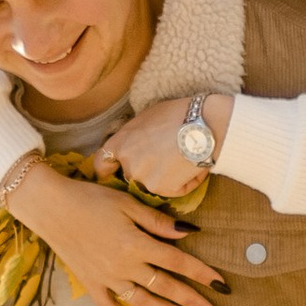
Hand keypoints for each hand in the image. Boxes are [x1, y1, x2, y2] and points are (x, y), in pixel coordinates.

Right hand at [4, 158, 223, 305]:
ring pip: (143, 302)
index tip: (222, 286)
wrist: (50, 207)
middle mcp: (124, 266)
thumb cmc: (90, 199)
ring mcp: (106, 279)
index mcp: (136, 244)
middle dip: (192, 302)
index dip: (202, 274)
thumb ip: (158, 222)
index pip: (178, 262)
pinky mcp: (90, 284)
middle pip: (165, 287)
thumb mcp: (127, 203)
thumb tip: (188, 232)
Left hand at [102, 93, 233, 201]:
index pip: (102, 164)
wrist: (203, 125)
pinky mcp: (162, 189)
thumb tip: (136, 143)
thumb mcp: (147, 117)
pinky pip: (174, 190)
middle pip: (132, 175)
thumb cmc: (178, 114)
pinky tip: (193, 165)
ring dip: (168, 177)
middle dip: (146, 171)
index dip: (109, 170)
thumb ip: (135, 135)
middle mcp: (128, 163)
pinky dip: (184, 182)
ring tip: (184, 157)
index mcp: (120, 143)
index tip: (114, 172)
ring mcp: (144, 179)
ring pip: (154, 184)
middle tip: (166, 158)